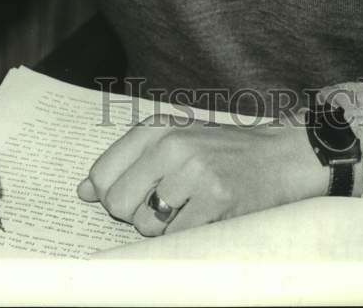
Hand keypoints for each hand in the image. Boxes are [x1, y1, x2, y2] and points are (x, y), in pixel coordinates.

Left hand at [77, 112, 328, 236]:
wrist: (280, 155)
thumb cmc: (221, 152)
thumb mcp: (174, 141)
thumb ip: (128, 162)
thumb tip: (82, 192)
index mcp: (157, 127)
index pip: (102, 174)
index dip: (110, 194)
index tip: (132, 195)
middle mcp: (172, 145)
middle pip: (118, 203)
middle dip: (135, 214)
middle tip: (164, 204)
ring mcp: (194, 172)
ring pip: (145, 224)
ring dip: (162, 227)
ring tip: (188, 207)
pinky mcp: (215, 199)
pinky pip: (175, 236)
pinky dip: (184, 235)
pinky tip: (204, 215)